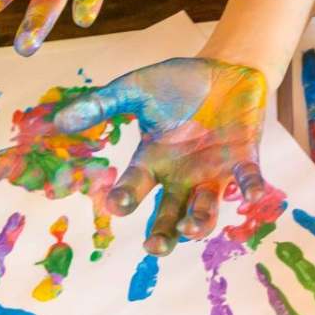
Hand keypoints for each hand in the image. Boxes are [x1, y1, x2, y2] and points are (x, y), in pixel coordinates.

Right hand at [52, 58, 277, 255]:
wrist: (223, 69)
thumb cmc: (177, 84)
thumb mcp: (136, 89)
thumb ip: (102, 104)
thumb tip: (58, 120)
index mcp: (152, 161)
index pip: (134, 187)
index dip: (125, 198)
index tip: (116, 204)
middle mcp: (181, 176)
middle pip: (168, 217)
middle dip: (162, 235)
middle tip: (155, 246)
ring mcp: (213, 172)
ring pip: (204, 210)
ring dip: (199, 222)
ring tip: (191, 227)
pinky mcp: (243, 160)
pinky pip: (247, 180)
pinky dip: (252, 189)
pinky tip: (256, 196)